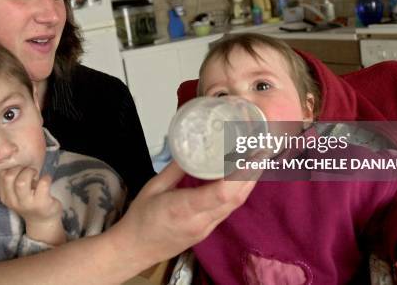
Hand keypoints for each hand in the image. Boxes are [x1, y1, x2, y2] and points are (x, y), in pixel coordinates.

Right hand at [0, 166, 64, 244]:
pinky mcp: (42, 203)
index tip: (21, 171)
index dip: (12, 168)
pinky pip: (43, 183)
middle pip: (9, 177)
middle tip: (29, 172)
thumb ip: (13, 182)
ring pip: (21, 182)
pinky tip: (46, 180)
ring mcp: (28, 203)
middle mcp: (14, 201)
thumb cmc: (30, 202)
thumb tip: (16, 160)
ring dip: (30, 172)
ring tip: (36, 175)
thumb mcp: (16, 195)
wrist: (43, 221)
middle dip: (20, 169)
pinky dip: (46, 177)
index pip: (2, 176)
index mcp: (6, 197)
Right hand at [108, 158, 261, 267]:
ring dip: (248, 183)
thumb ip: (175, 168)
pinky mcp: (208, 231)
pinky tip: (241, 178)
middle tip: (260, 150)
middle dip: (251, 174)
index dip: (239, 174)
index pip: (220, 193)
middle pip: (235, 198)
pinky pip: (228, 210)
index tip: (249, 154)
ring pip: (234, 205)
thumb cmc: (140, 217)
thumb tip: (192, 147)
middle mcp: (200, 220)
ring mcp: (206, 228)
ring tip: (256, 160)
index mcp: (183, 208)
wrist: (135, 249)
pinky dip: (238, 192)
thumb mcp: (153, 186)